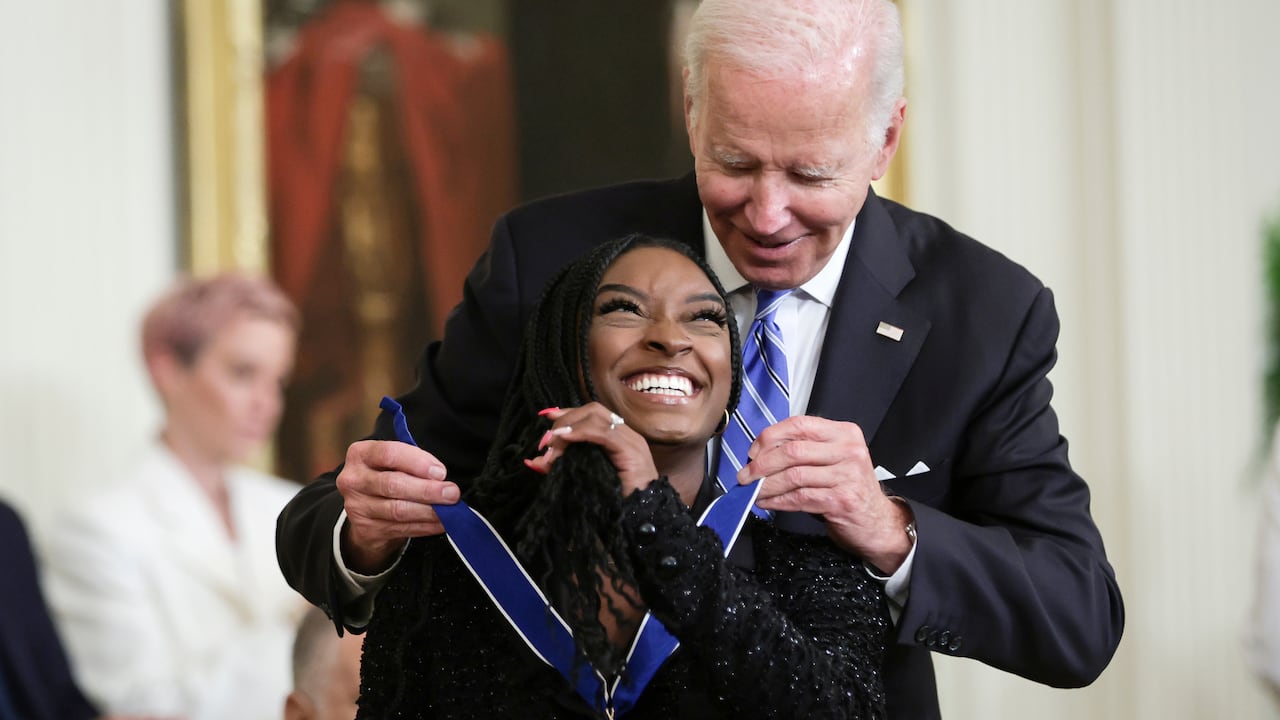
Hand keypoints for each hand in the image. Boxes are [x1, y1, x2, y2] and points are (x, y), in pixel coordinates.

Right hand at [336, 440, 459, 573]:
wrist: (365, 509)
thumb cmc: (386, 476)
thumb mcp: (394, 462)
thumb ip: (413, 463)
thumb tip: (439, 476)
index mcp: (361, 454)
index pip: (389, 453)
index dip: (417, 462)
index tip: (440, 472)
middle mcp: (353, 480)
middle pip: (393, 484)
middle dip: (427, 490)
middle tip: (451, 493)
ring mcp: (357, 507)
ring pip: (398, 510)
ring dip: (429, 511)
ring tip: (450, 510)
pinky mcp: (366, 529)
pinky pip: (402, 528)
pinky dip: (426, 526)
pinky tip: (441, 523)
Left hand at [525, 404, 657, 495]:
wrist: (642, 519)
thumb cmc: (615, 503)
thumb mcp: (582, 480)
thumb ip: (561, 468)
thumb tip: (533, 461)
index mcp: (618, 439)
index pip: (592, 414)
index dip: (568, 413)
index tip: (546, 417)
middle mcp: (626, 435)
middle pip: (592, 410)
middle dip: (564, 420)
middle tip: (546, 442)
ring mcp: (631, 441)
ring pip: (596, 417)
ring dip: (568, 427)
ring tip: (551, 444)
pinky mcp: (631, 451)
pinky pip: (603, 433)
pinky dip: (581, 432)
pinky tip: (565, 439)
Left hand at [737, 415, 913, 572]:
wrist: (878, 522)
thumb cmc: (848, 488)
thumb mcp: (832, 460)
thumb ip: (805, 450)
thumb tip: (760, 454)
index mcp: (844, 433)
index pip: (799, 424)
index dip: (770, 437)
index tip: (753, 452)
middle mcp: (849, 450)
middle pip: (793, 450)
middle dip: (762, 464)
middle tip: (746, 475)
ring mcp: (848, 475)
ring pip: (793, 476)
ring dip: (766, 485)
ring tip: (753, 491)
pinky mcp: (842, 500)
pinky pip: (799, 498)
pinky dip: (777, 501)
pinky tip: (767, 503)